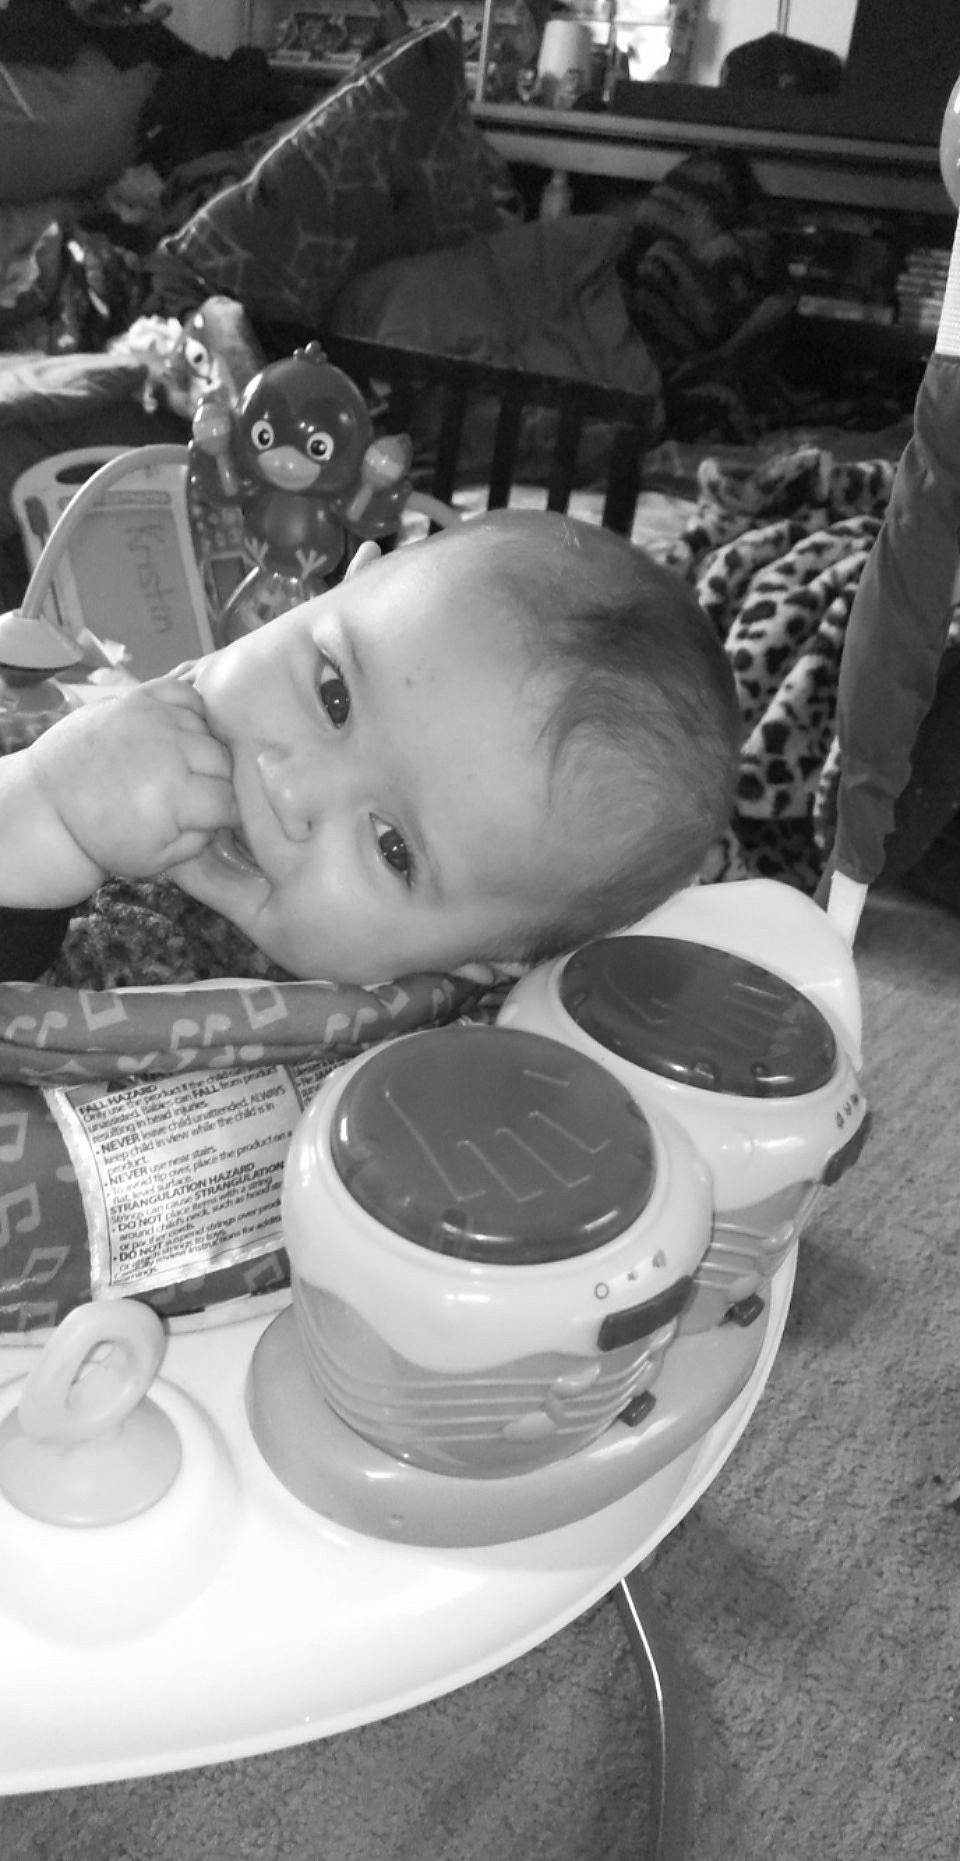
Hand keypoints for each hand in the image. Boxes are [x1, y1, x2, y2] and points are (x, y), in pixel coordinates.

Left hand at [28, 676, 238, 886]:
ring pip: (208, 729)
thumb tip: (228, 815)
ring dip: (205, 750)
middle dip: (220, 783)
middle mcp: (167, 750)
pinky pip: (184, 693)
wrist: (51, 808)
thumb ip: (202, 840)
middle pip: (224, 762)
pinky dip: (191, 710)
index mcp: (173, 796)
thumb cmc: (104, 838)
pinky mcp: (135, 699)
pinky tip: (182, 733)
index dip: (233, 814)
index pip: (231, 800)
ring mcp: (150, 719)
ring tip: (189, 768)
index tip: (225, 821)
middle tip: (203, 797)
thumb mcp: (159, 860)